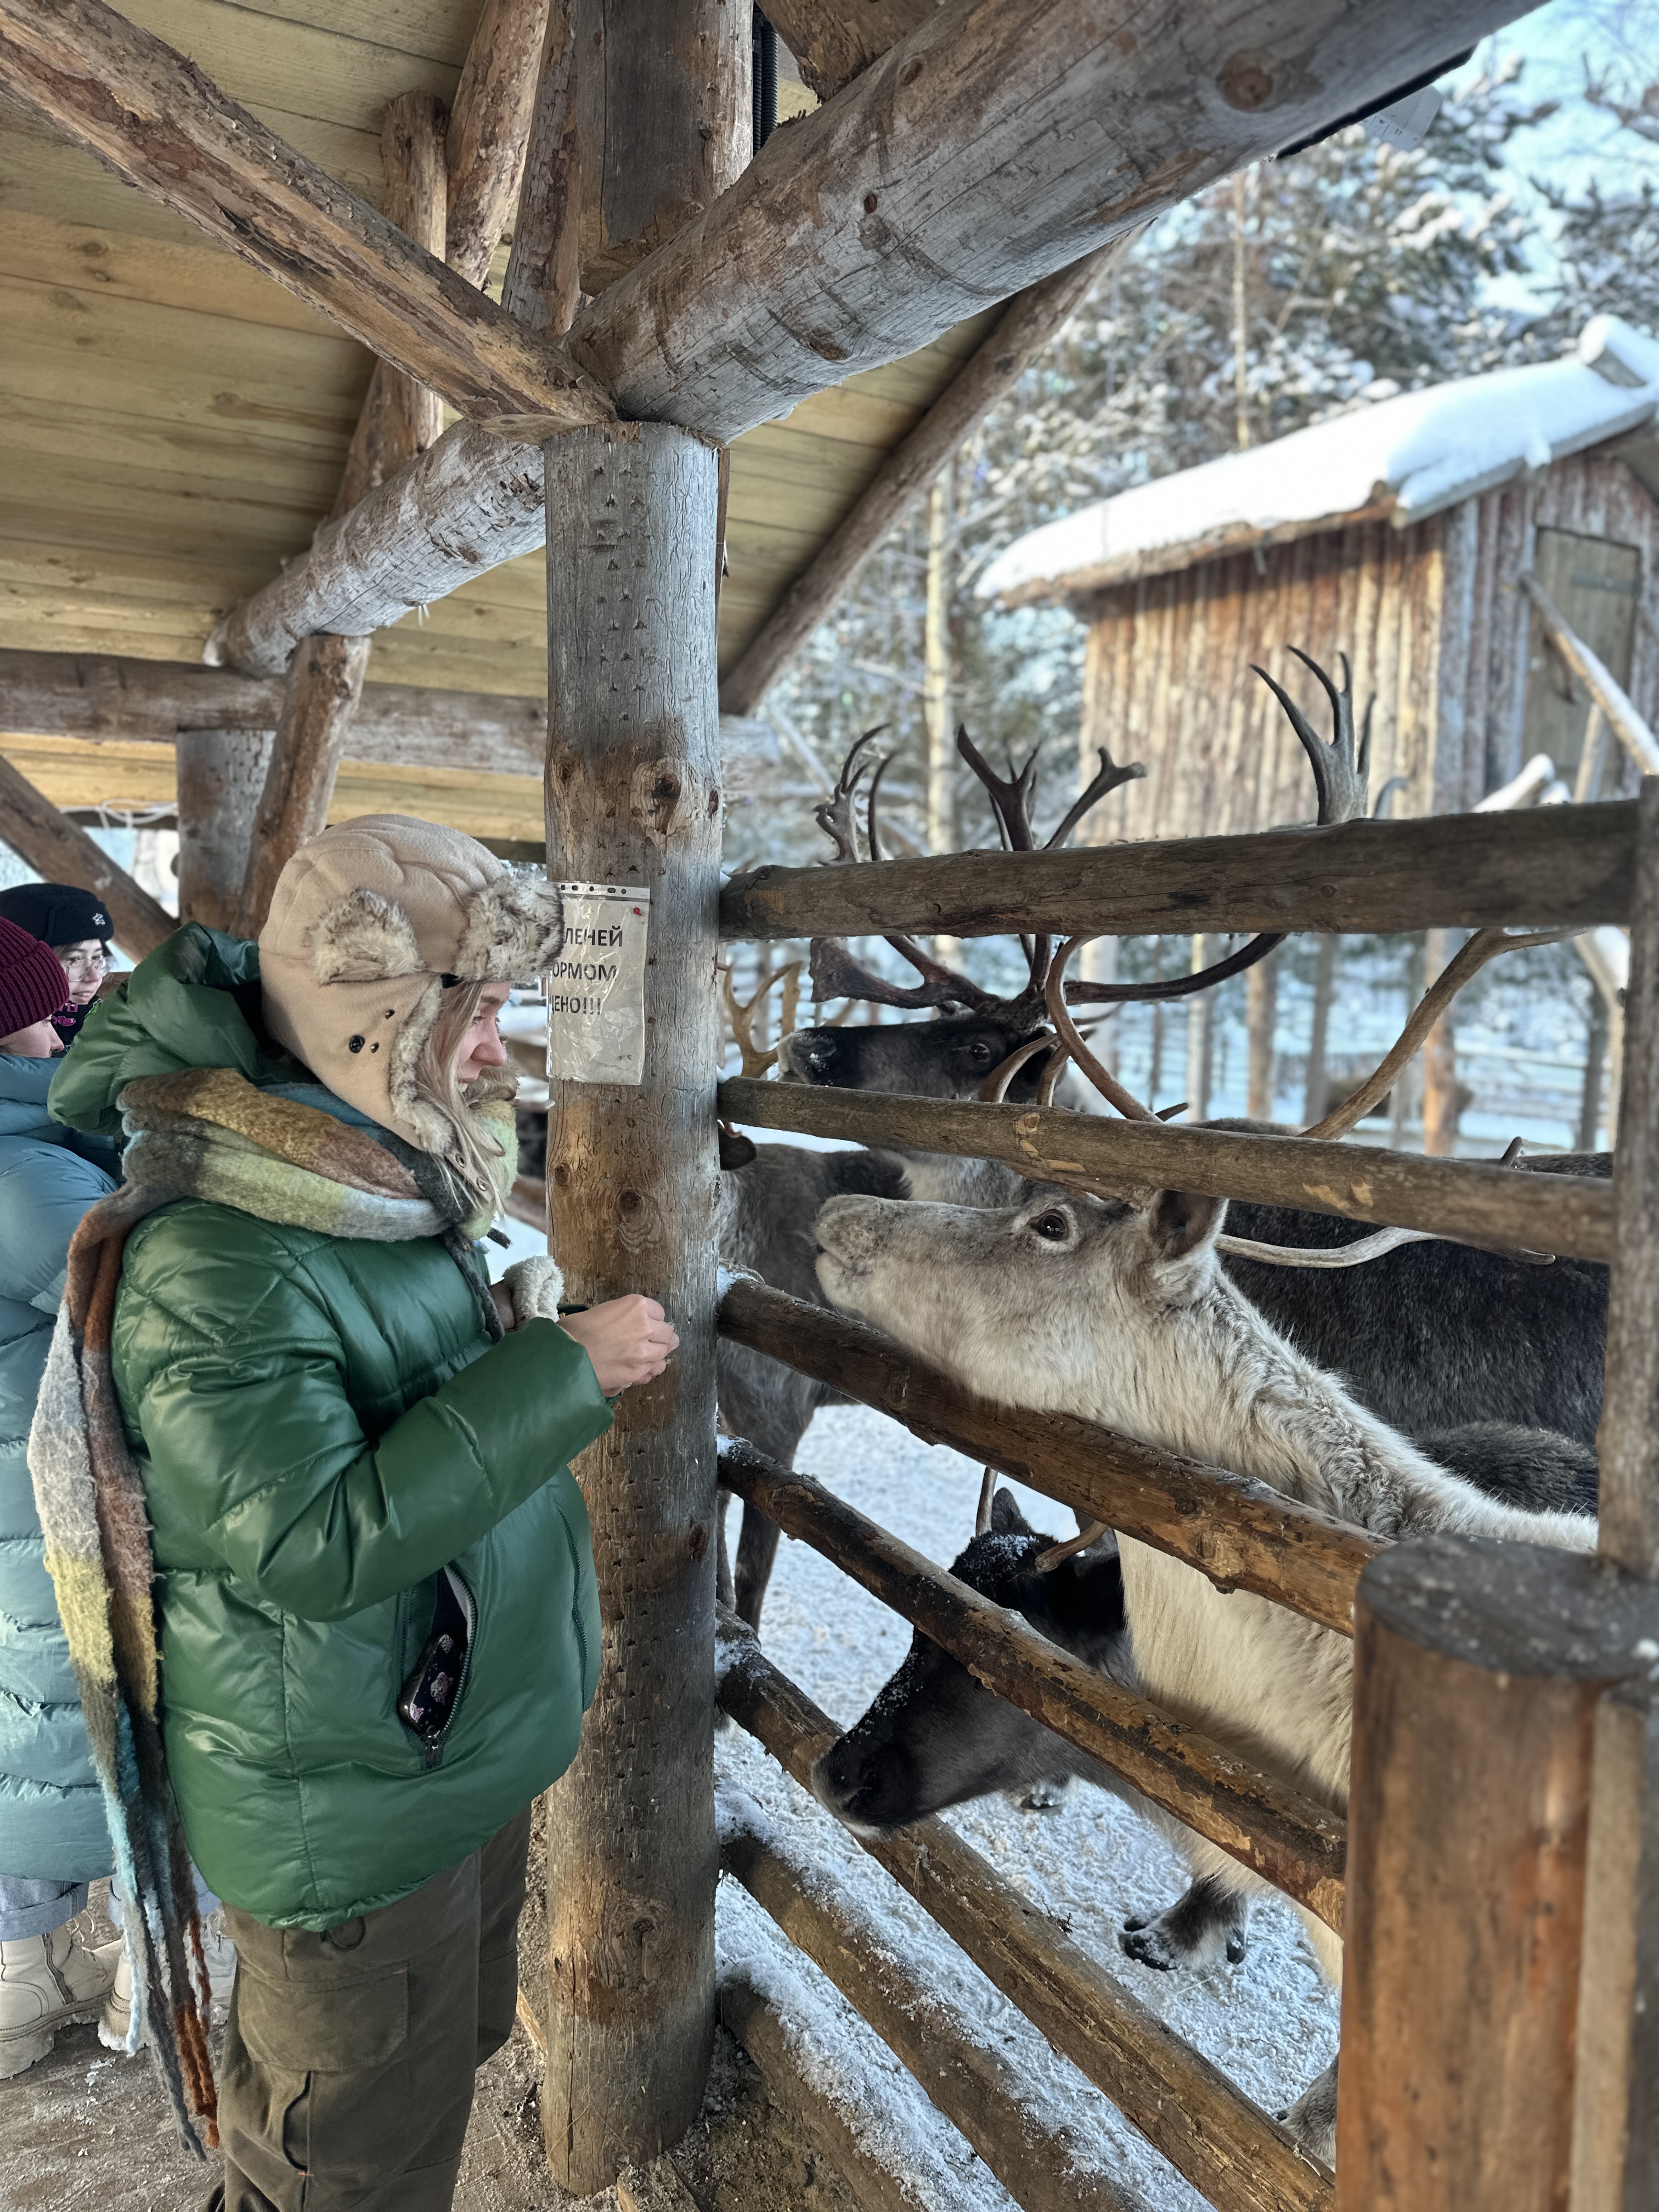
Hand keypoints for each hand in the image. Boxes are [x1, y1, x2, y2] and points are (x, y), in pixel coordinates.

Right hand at [559, 1296, 678, 1393]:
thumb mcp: (600, 1312)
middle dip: (661, 1337)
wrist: (564, 1356)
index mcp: (636, 1306)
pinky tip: (641, 1369)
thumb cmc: (574, 1331)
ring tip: (649, 1355)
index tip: (648, 1324)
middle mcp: (645, 1326)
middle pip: (666, 1332)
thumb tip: (626, 1328)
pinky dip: (650, 1370)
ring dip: (657, 1353)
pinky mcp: (637, 1372)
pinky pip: (653, 1370)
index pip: (659, 1312)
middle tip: (654, 1341)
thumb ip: (621, 1318)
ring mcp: (644, 1351)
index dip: (652, 1319)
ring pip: (664, 1352)